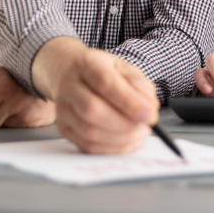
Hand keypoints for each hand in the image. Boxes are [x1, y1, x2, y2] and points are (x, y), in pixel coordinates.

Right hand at [32, 37, 159, 154]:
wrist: (68, 72)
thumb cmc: (101, 71)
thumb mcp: (124, 68)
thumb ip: (140, 86)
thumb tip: (150, 109)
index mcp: (87, 63)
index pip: (106, 83)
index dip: (129, 102)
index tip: (150, 115)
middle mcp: (70, 85)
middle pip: (93, 110)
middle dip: (125, 124)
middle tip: (146, 126)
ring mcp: (63, 108)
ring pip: (89, 132)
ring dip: (121, 139)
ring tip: (139, 133)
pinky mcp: (63, 127)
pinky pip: (87, 145)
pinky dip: (112, 148)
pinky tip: (127, 141)